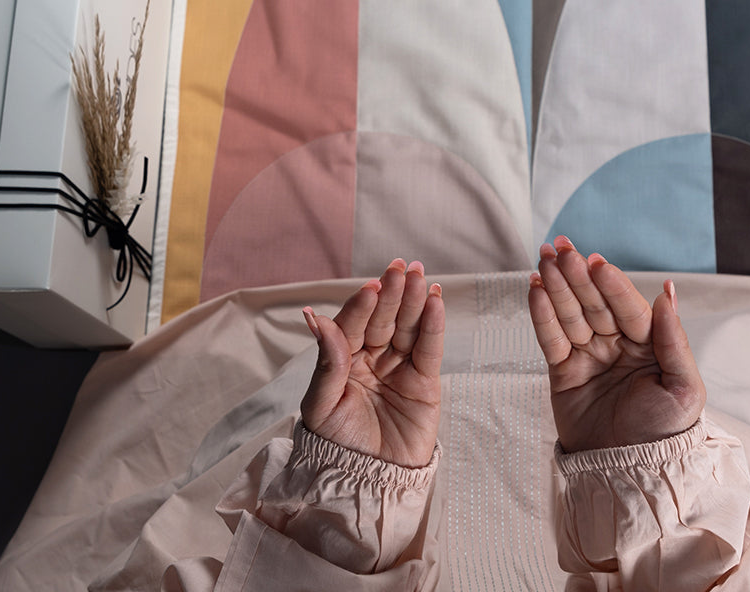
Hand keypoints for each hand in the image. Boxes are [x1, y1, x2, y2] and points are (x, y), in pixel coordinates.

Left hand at [301, 258, 443, 467]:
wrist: (367, 483)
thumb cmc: (336, 444)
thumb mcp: (322, 404)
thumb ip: (327, 360)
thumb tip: (314, 317)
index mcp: (343, 359)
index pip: (353, 324)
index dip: (363, 305)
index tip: (372, 287)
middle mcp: (371, 357)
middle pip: (384, 319)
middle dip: (393, 293)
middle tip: (401, 268)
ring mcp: (399, 367)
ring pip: (408, 326)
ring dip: (415, 300)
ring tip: (421, 276)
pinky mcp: (424, 381)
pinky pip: (429, 348)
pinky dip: (433, 324)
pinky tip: (435, 301)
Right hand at [528, 236, 705, 452]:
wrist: (629, 477)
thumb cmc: (664, 435)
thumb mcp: (683, 388)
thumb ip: (673, 340)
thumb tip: (667, 292)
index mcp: (648, 344)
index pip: (627, 306)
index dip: (611, 284)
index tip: (596, 262)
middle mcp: (617, 345)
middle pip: (594, 303)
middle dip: (577, 275)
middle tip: (561, 247)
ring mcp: (589, 356)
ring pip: (570, 314)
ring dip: (557, 285)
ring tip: (545, 258)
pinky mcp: (563, 372)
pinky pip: (551, 338)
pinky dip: (542, 314)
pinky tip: (536, 287)